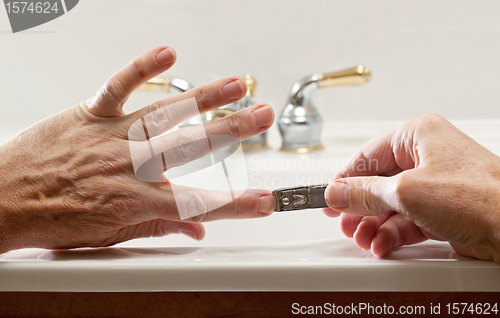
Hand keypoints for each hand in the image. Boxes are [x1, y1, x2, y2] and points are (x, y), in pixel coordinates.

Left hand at [0, 46, 274, 253]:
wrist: (2, 201)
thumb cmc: (54, 219)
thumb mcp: (111, 235)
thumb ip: (159, 228)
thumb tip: (195, 230)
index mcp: (137, 201)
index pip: (199, 204)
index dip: (237, 205)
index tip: (265, 202)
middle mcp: (130, 166)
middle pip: (191, 148)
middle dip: (233, 132)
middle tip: (263, 118)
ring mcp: (112, 136)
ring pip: (165, 114)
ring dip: (204, 99)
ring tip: (237, 85)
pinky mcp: (90, 114)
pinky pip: (118, 86)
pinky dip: (142, 68)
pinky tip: (168, 53)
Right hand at [323, 114, 499, 263]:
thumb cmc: (481, 198)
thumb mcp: (406, 192)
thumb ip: (363, 193)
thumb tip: (335, 193)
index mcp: (419, 135)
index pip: (368, 155)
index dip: (344, 178)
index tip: (327, 196)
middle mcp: (427, 157)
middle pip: (378, 182)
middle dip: (360, 207)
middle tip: (344, 222)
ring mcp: (435, 186)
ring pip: (391, 204)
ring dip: (374, 224)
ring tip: (363, 238)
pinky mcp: (443, 211)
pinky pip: (407, 220)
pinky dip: (392, 234)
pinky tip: (382, 244)